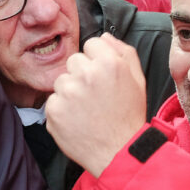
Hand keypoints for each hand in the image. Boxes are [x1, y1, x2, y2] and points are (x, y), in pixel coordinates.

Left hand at [46, 34, 146, 177]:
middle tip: (94, 96)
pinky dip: (61, 110)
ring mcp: (67, 93)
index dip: (97, 60)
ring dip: (70, 92)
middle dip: (81, 75)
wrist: (118, 152)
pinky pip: (53, 101)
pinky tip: (76, 120)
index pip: (91, 44)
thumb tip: (104, 36)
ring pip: (61, 81)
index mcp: (109, 63)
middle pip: (73, 61)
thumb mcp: (137, 80)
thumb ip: (123, 52)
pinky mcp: (54, 111)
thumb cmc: (128, 115)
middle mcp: (86, 74)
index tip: (102, 76)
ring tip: (86, 110)